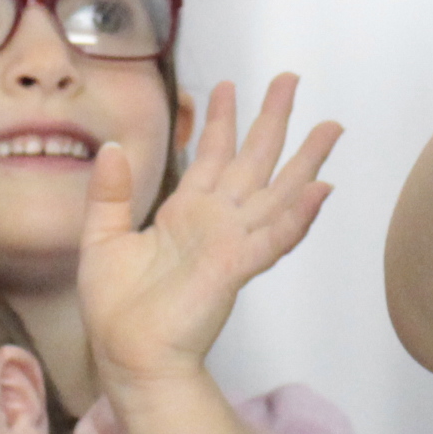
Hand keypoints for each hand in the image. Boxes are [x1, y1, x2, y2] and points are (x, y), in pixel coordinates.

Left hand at [78, 75, 337, 400]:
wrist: (128, 356)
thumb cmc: (117, 309)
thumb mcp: (102, 238)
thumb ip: (109, 193)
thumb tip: (112, 147)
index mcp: (185, 214)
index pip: (210, 155)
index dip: (219, 119)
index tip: (225, 85)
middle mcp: (215, 222)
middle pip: (253, 161)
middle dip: (272, 119)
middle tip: (290, 78)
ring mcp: (231, 243)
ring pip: (277, 192)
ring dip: (305, 161)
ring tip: (331, 126)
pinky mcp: (236, 267)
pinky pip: (273, 237)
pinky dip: (299, 215)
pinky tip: (321, 190)